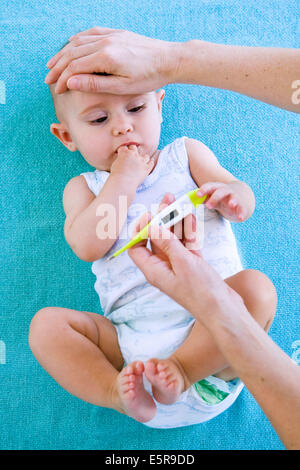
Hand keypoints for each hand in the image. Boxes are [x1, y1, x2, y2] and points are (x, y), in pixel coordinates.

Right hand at [45, 27, 177, 93]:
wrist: (170, 60)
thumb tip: (71, 81)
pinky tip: (72, 46)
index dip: (63, 79)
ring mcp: (111, 35)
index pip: (75, 67)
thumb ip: (95, 84)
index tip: (57, 90)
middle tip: (48, 79)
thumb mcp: (122, 87)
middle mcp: (105, 42)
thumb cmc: (149, 77)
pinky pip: (91, 33)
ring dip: (64, 53)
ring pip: (79, 42)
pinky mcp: (117, 33)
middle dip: (58, 67)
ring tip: (54, 64)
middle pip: (72, 53)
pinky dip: (78, 40)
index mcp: (105, 57)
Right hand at [110, 144, 154, 186]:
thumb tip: (122, 160)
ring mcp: (141, 161)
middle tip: (131, 155)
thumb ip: (120, 159)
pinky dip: (151, 162)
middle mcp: (133, 154)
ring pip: (145, 156)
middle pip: (134, 147)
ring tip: (142, 161)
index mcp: (124, 153)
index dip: (123, 150)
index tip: (123, 153)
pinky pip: (151, 163)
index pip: (124, 147)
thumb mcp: (115, 164)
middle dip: (132, 151)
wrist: (123, 183)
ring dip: (143, 158)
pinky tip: (151, 161)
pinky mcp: (146, 168)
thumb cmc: (116, 176)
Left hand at [128, 193, 240, 322]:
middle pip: (156, 239)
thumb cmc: (201, 292)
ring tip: (179, 202)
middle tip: (167, 200)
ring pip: (174, 238)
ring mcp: (179, 265)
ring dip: (176, 221)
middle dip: (161, 219)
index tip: (150, 214)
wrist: (224, 309)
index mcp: (154, 270)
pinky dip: (189, 231)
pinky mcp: (193, 264)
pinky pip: (188, 243)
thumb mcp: (183, 263)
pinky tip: (190, 216)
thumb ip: (167, 242)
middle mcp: (163, 267)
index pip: (137, 247)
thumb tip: (152, 226)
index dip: (140, 230)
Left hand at [197, 182, 245, 221]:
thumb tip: (192, 201)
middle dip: (215, 198)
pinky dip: (242, 213)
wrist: (241, 196)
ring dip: (233, 201)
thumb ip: (205, 199)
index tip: (198, 195)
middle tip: (208, 206)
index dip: (204, 190)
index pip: (210, 186)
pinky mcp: (241, 206)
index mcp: (217, 188)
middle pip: (221, 192)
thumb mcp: (214, 198)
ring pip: (234, 198)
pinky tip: (241, 218)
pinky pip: (242, 209)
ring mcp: (235, 198)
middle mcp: (227, 191)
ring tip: (231, 204)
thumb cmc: (223, 197)